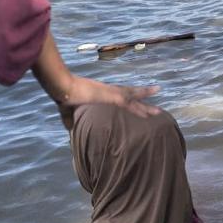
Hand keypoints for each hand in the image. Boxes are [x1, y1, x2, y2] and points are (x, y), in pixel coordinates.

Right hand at [33, 32, 159, 124]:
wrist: (64, 88)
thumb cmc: (65, 98)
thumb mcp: (69, 114)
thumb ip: (72, 123)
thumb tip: (70, 134)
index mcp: (102, 97)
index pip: (119, 101)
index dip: (129, 106)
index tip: (137, 110)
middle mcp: (110, 93)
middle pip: (130, 99)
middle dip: (142, 106)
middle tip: (154, 112)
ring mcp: (112, 93)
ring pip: (134, 97)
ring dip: (146, 101)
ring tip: (159, 106)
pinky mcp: (113, 95)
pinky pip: (132, 97)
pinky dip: (143, 93)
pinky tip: (154, 91)